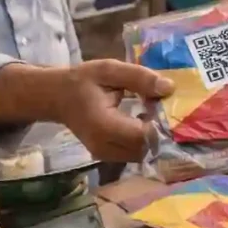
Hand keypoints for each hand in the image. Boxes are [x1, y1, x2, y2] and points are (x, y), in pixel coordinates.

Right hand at [56, 60, 173, 161]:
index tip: (164, 105)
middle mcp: (104, 147)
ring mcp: (104, 155)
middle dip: (158, 130)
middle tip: (159, 107)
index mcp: (103, 125)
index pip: (143, 136)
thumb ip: (138, 77)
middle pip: (145, 149)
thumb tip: (169, 88)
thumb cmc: (83, 82)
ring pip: (142, 154)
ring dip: (151, 136)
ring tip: (149, 113)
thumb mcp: (109, 70)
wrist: (57, 97)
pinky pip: (133, 154)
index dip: (160, 123)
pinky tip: (141, 121)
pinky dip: (142, 141)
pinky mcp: (107, 157)